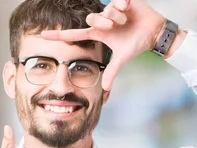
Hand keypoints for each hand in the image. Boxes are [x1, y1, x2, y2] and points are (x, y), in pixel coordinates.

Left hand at [40, 0, 164, 89]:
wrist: (153, 32)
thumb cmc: (136, 43)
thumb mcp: (122, 58)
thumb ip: (112, 72)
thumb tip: (105, 90)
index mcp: (98, 33)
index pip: (75, 34)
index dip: (59, 36)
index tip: (42, 36)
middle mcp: (102, 20)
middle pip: (92, 18)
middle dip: (104, 23)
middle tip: (115, 27)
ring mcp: (111, 10)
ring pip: (106, 10)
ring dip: (118, 17)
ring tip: (126, 19)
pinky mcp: (122, 0)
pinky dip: (123, 4)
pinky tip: (129, 8)